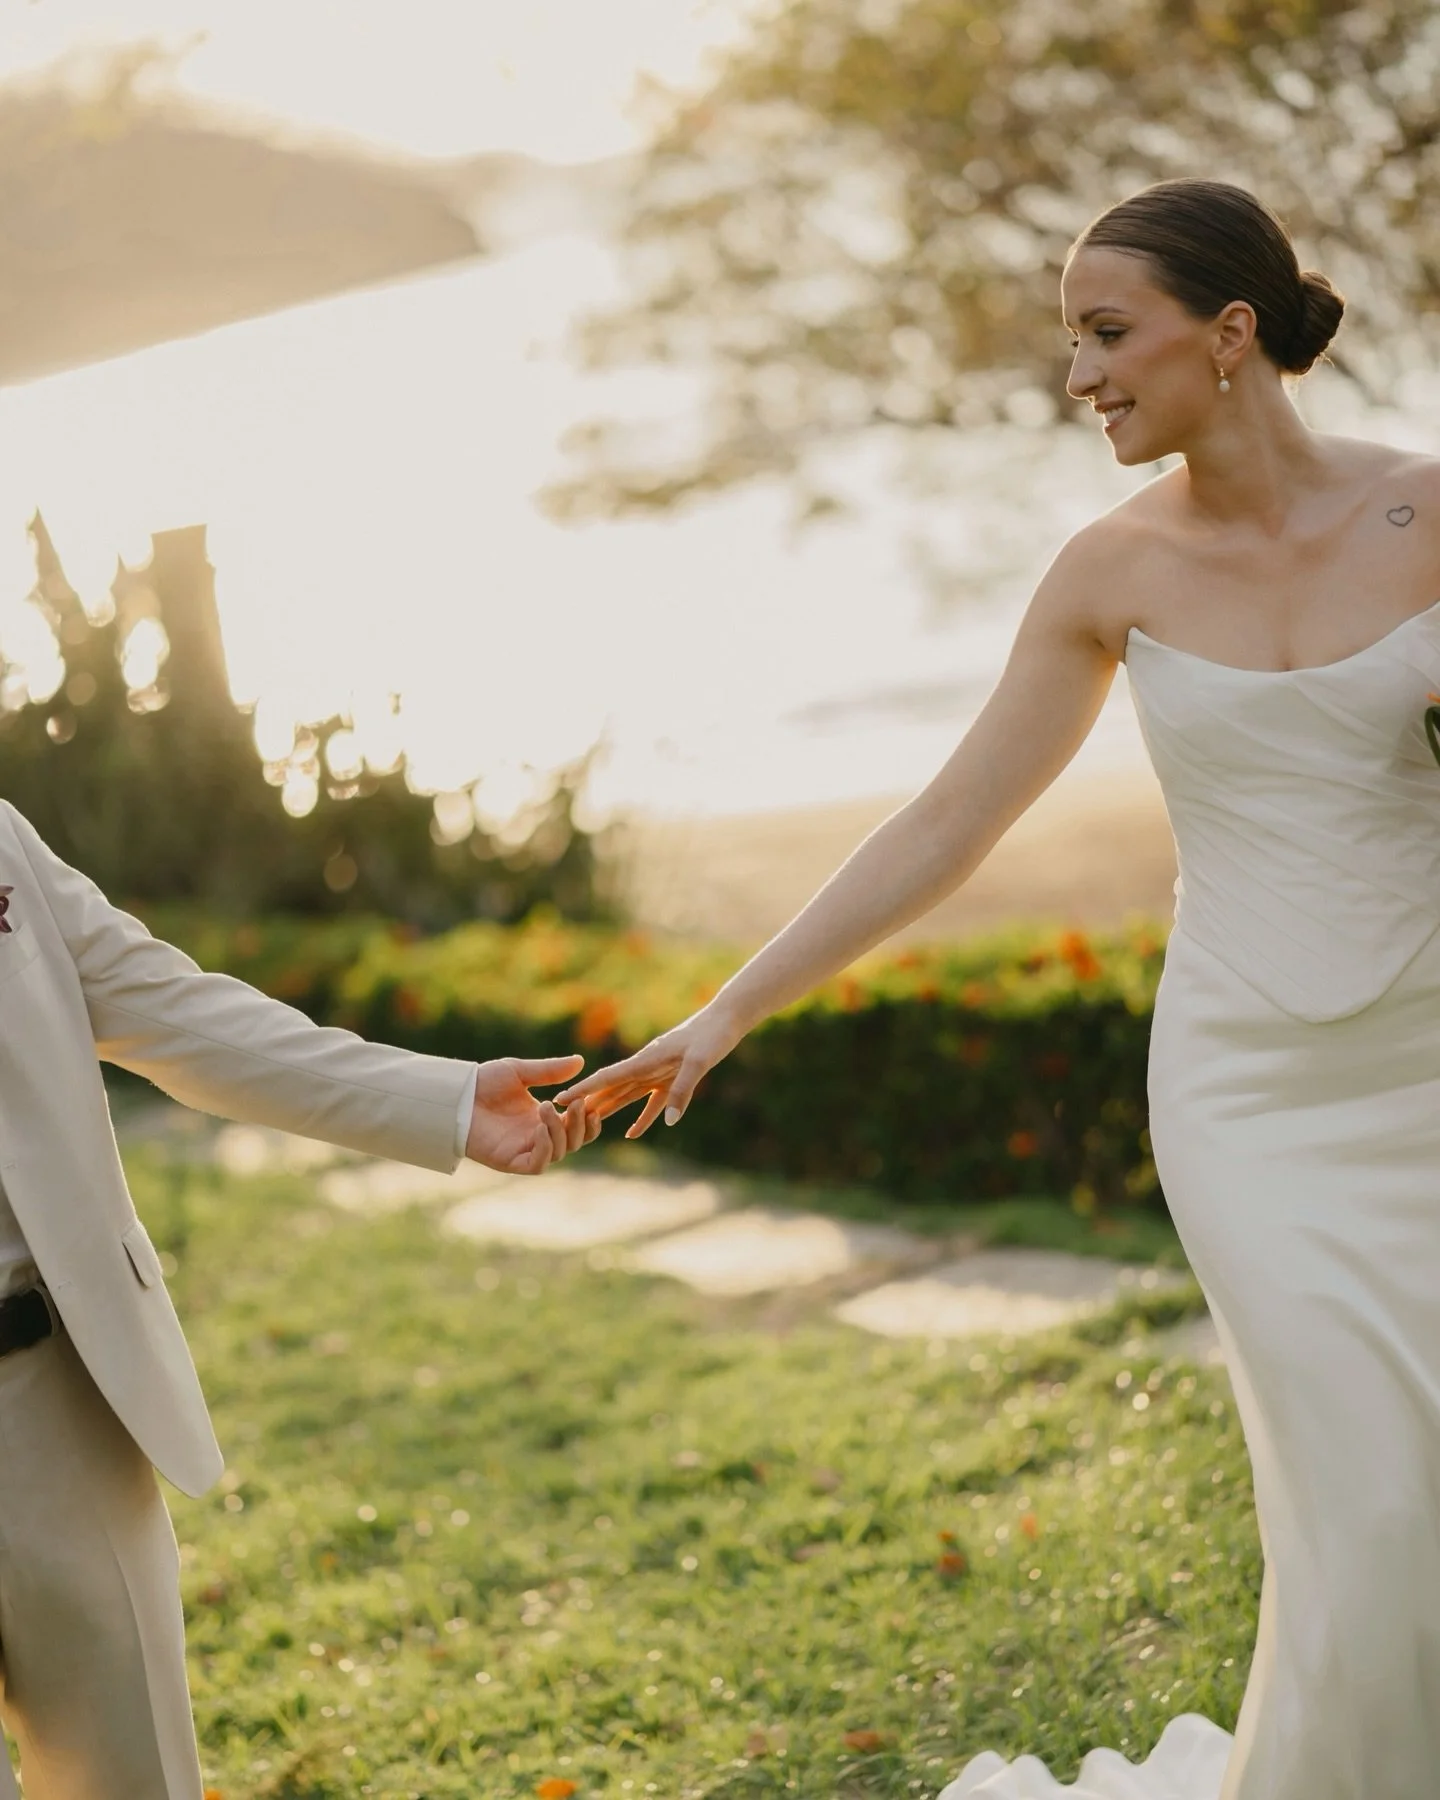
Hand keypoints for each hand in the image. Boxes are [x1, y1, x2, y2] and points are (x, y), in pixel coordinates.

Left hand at [465, 1055, 600, 1174]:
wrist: (456, 1095)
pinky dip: (545, 1148)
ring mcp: (525, 1150)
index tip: (592, 1102)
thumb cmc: (483, 1082)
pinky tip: (539, 1128)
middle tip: (577, 1104)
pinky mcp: (511, 1162)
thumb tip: (579, 1061)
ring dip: (560, 1131)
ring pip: (559, 1152)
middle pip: (574, 1141)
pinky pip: (538, 1164)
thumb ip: (550, 1070)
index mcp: (542, 1118)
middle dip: (579, 1124)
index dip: (589, 1118)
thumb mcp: (520, 1072)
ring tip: (547, 1107)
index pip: (577, 1125)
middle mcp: (537, 1136)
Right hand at [554, 1007, 743, 1137]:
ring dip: (609, 1109)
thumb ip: (682, 1091)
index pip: (608, 1077)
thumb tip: (668, 1122)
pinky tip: (633, 1133)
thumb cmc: (711, 1037)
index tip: (561, 1098)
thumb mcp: (699, 1062)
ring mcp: (658, 1073)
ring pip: (627, 1095)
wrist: (726, 1021)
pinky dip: (644, 1118)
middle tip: (563, 1118)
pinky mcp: (672, 1079)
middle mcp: (646, 1066)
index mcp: (646, 1059)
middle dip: (588, 1102)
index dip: (584, 1089)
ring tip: (588, 1124)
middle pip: (611, 1088)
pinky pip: (653, 1103)